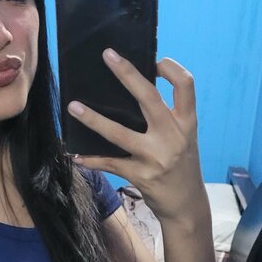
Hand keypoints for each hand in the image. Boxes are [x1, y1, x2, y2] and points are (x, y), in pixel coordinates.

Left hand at [67, 48, 204, 221]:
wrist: (187, 204)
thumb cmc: (182, 165)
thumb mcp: (185, 137)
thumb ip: (168, 116)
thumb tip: (135, 89)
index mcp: (187, 122)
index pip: (186, 84)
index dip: (171, 68)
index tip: (154, 62)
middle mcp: (173, 136)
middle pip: (149, 98)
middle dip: (127, 74)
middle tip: (108, 56)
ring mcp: (156, 157)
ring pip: (119, 133)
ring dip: (93, 120)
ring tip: (73, 107)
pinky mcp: (141, 176)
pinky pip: (110, 163)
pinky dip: (91, 159)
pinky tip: (75, 155)